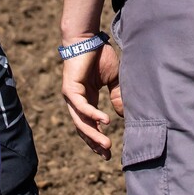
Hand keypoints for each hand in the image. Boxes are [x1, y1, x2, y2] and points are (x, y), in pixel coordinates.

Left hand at [61, 41, 119, 159]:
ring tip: (106, 145)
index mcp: (86, 100)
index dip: (97, 139)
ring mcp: (72, 96)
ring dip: (93, 134)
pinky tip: (105, 121)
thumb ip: (117, 96)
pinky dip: (93, 114)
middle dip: (94, 143)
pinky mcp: (70, 89)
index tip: (108, 153)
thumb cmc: (100, 56)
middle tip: (106, 155)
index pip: (90, 125)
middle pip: (84, 128)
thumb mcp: (114, 80)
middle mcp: (77, 101)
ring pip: (81, 122)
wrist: (88, 38)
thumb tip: (123, 115)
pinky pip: (82, 106)